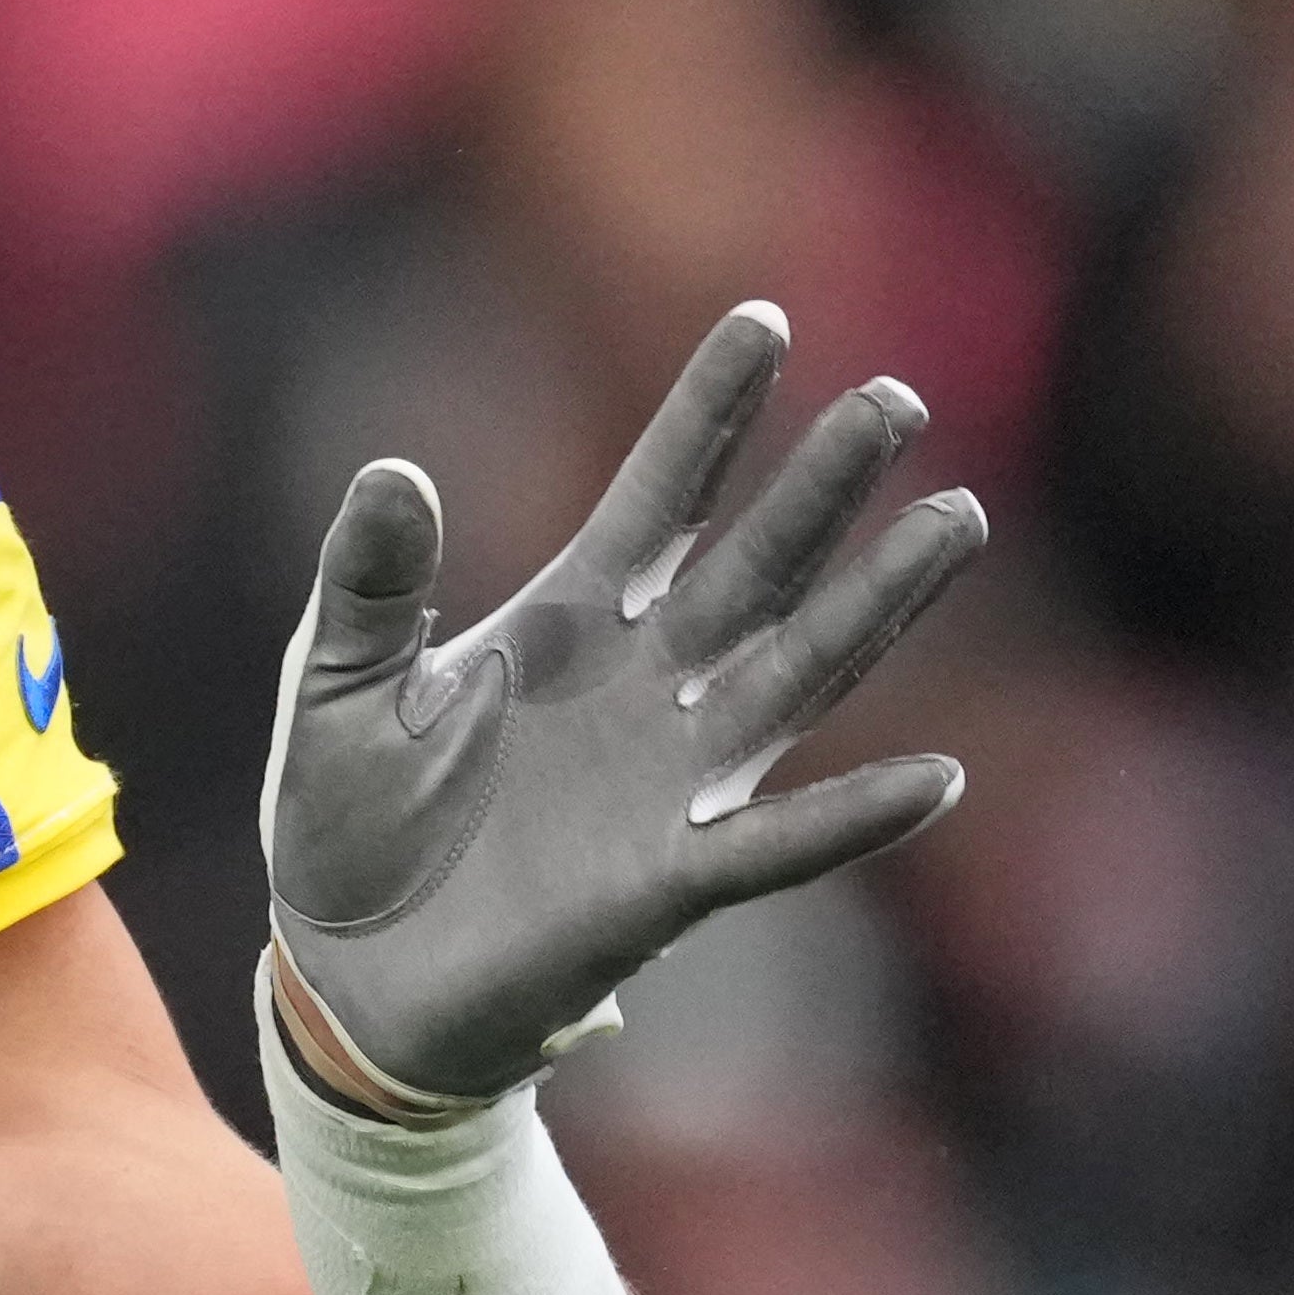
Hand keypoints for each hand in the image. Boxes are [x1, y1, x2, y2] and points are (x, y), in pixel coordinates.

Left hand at [267, 300, 985, 1110]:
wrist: (346, 973)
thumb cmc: (348, 821)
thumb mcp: (338, 682)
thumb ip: (369, 582)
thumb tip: (392, 470)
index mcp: (566, 625)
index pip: (655, 499)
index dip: (706, 417)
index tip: (762, 321)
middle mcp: (641, 687)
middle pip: (752, 567)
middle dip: (819, 487)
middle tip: (896, 398)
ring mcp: (666, 782)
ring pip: (795, 675)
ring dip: (873, 606)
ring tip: (955, 520)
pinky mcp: (663, 884)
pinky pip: (773, 844)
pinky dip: (850, 814)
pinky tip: (933, 777)